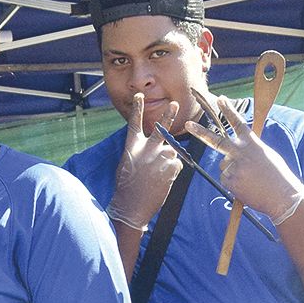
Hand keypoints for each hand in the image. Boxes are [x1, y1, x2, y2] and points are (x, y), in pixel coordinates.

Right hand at [111, 93, 182, 225]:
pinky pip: (176, 164)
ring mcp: (160, 157)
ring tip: (156, 176)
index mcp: (132, 146)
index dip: (138, 108)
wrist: (131, 206)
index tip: (140, 96)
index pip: (135, 122)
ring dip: (167, 161)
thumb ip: (139, 152)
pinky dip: (172, 171)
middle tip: (175, 104)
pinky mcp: (171, 167)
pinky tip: (162, 181)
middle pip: (161, 128)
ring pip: (171, 151)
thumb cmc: (126, 187)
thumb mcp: (127, 164)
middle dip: (168, 115)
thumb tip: (152, 148)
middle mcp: (147, 148)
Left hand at [186, 95, 303, 216]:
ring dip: (233, 172)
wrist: (282, 196)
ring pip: (224, 166)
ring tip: (250, 180)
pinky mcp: (230, 180)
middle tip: (188, 124)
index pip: (238, 123)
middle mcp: (241, 152)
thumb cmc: (278, 178)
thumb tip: (234, 153)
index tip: (221, 99)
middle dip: (200, 132)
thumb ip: (250, 150)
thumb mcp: (267, 156)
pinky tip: (247, 187)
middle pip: (216, 140)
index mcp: (253, 143)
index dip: (229, 110)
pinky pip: (225, 180)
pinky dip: (234, 184)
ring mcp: (234, 166)